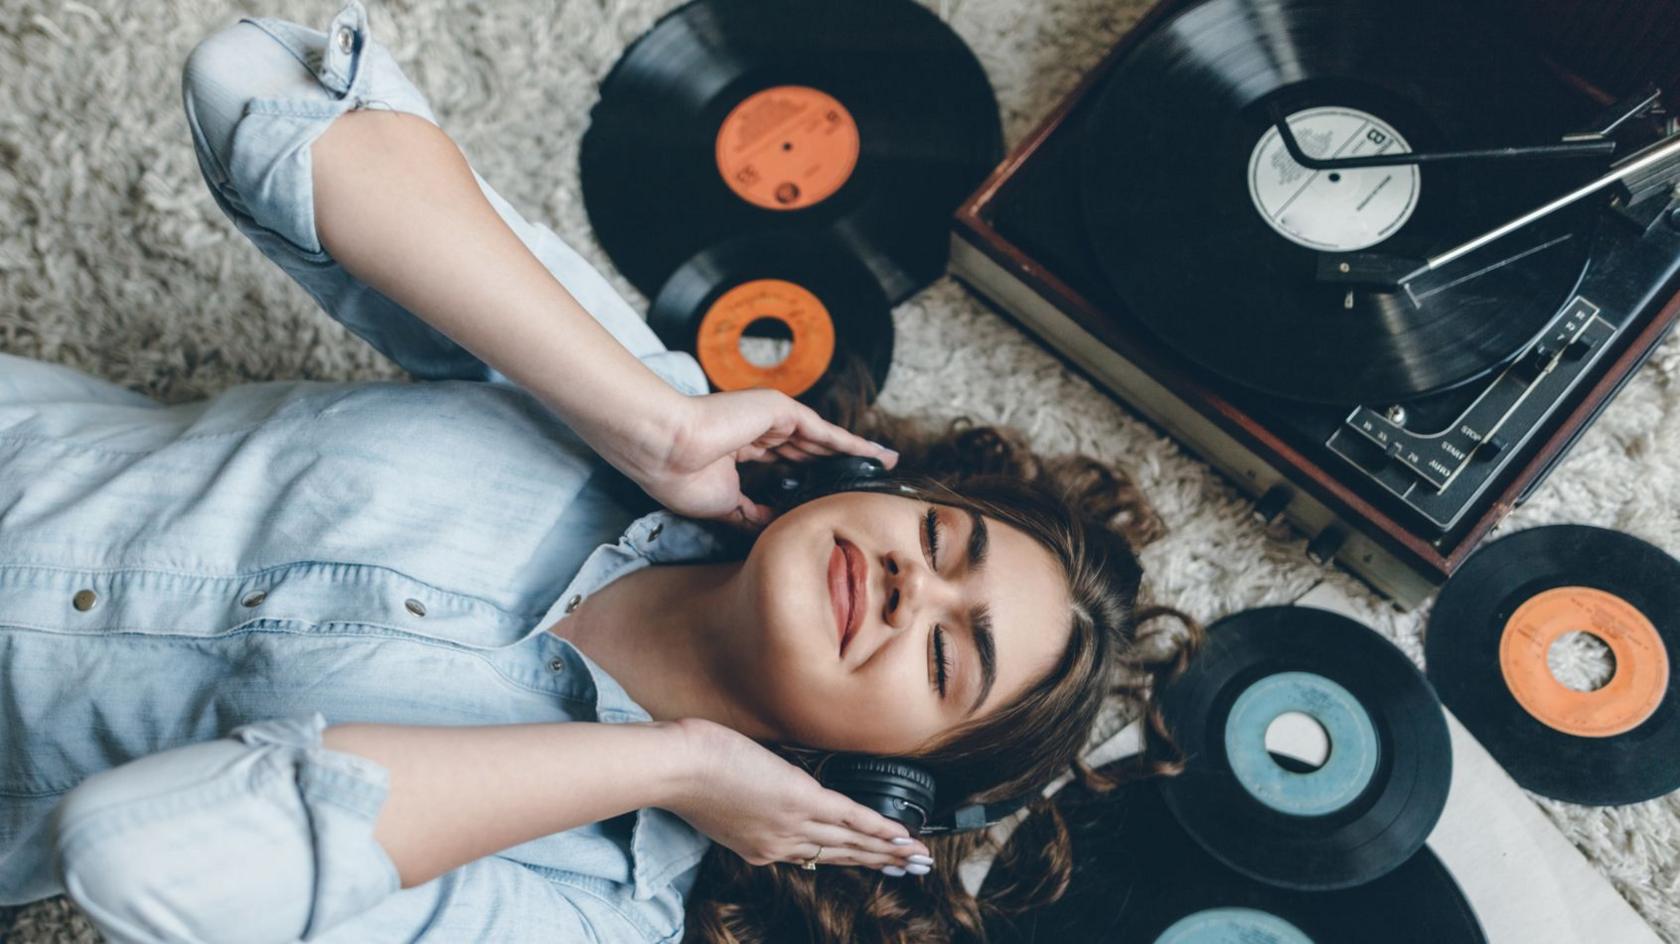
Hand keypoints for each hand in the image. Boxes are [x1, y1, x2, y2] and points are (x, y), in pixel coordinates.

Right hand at [615, 388, 898, 532]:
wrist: (667, 450)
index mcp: (739, 450)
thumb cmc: (681, 478)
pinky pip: (824, 432)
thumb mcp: (724, 506)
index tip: (825, 493)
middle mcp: (757, 431)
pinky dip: (851, 443)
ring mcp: (769, 418)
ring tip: (885, 464)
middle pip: (809, 450)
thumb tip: (778, 528)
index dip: (806, 476)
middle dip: (837, 463)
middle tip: (867, 477)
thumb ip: (752, 514)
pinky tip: (876, 455)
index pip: (781, 463)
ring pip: (822, 440)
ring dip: (854, 452)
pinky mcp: (781, 411)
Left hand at [664, 718, 932, 871]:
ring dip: (887, 849)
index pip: (810, 855)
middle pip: (838, 855)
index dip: (844, 857)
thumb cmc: (684, 773)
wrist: (677, 768)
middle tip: (908, 869)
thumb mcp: (715, 801)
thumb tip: (756, 787)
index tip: (867, 861)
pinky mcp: (801, 801)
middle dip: (877, 862)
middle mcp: (779, 844)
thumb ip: (742, 804)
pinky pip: (849, 818)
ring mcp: (792, 824)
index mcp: (758, 847)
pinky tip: (900, 833)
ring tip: (915, 857)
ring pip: (849, 841)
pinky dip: (878, 827)